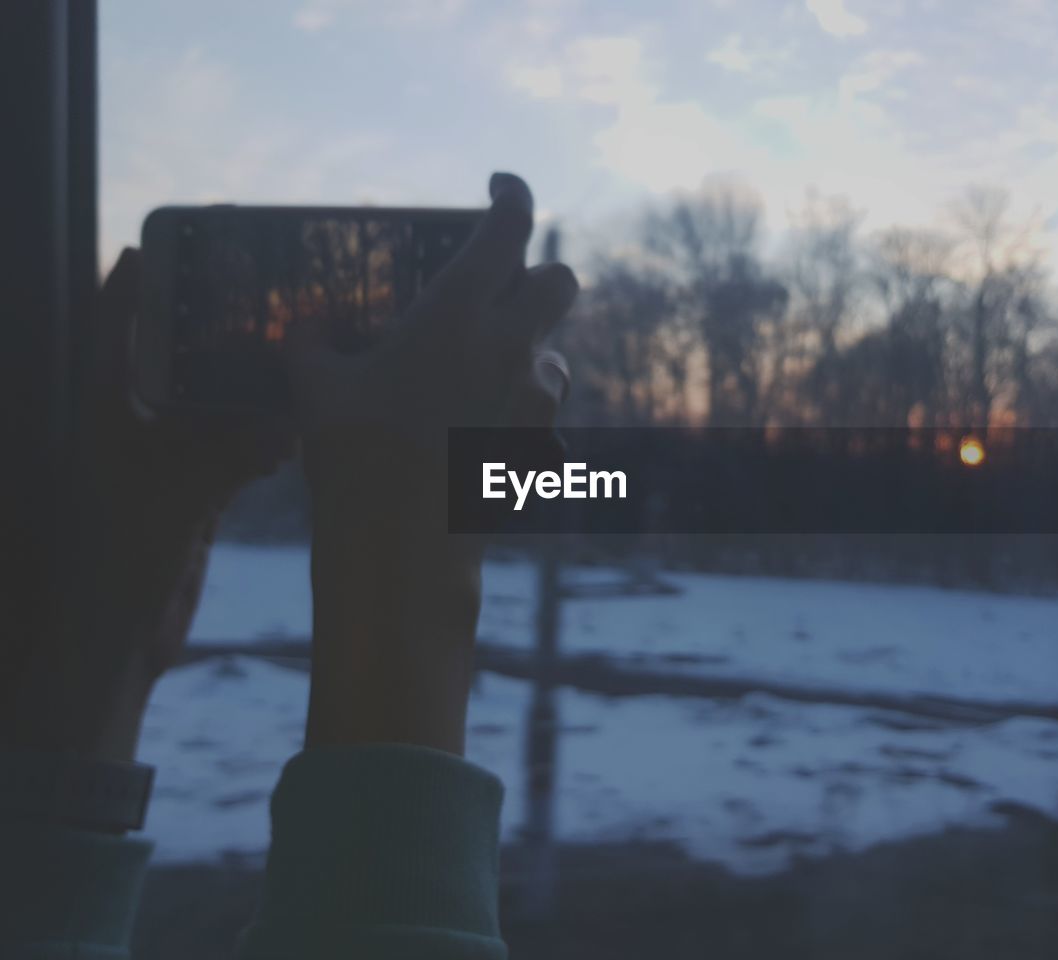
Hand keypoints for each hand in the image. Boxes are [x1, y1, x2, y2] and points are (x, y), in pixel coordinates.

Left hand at [0, 249, 291, 760]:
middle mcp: (128, 428)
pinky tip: (294, 433)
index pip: (109, 332)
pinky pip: (230, 450)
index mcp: (102, 413)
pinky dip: (260, 439)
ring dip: (243, 387)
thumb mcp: (174, 495)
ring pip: (206, 405)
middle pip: (168, 360)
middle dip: (207, 331)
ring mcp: (160, 462)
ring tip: (291, 358)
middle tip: (255, 299)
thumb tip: (289, 417)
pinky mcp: (190, 495)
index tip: (162, 245)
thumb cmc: (115, 564)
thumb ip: (228, 451)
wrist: (111, 643)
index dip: (129, 285)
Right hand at [289, 172, 575, 753]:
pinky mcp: (536, 445)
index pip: (511, 227)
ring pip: (557, 352)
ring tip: (479, 370)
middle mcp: (508, 348)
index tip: (498, 185)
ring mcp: (531, 400)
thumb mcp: (315, 389)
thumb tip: (303, 328)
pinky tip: (478, 424)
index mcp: (457, 313)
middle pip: (561, 282)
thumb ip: (312, 345)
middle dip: (539, 272)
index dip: (513, 193)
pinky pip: (543, 407)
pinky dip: (521, 402)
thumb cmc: (354, 458)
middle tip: (499, 286)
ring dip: (530, 349)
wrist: (404, 549)